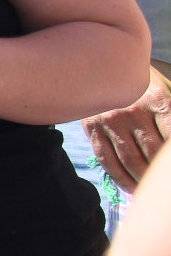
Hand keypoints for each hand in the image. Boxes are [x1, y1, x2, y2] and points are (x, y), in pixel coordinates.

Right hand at [84, 68, 170, 191]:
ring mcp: (110, 121)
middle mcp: (133, 110)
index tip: (169, 171)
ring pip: (130, 160)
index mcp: (157, 98)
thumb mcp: (164, 88)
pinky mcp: (92, 128)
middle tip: (164, 186)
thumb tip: (170, 146)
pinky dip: (121, 178)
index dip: (170, 160)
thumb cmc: (142, 79)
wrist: (101, 64)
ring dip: (144, 180)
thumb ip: (170, 114)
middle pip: (153, 152)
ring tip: (151, 192)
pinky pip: (107, 159)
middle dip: (161, 174)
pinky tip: (132, 188)